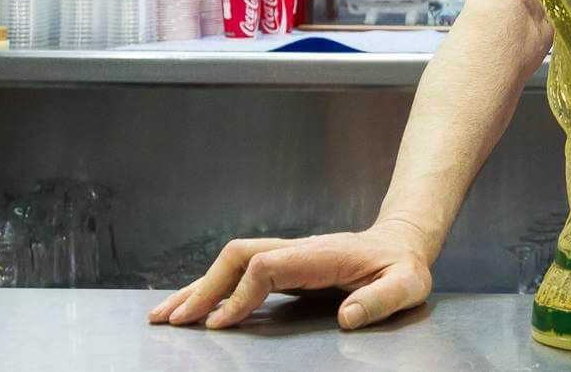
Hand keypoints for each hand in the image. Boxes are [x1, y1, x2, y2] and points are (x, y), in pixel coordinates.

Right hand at [148, 221, 433, 330]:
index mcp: (321, 254)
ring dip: (198, 287)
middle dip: (203, 287)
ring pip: (232, 262)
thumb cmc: (403, 268)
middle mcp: (297, 249)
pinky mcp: (283, 266)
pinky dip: (212, 290)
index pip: (267, 264)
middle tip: (173, 322)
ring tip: (163, 316)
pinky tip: (193, 310)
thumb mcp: (407, 286)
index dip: (239, 293)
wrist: (401, 244)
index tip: (220, 325)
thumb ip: (381, 300)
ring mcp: (288, 255)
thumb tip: (348, 317)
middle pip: (238, 256)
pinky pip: (240, 273)